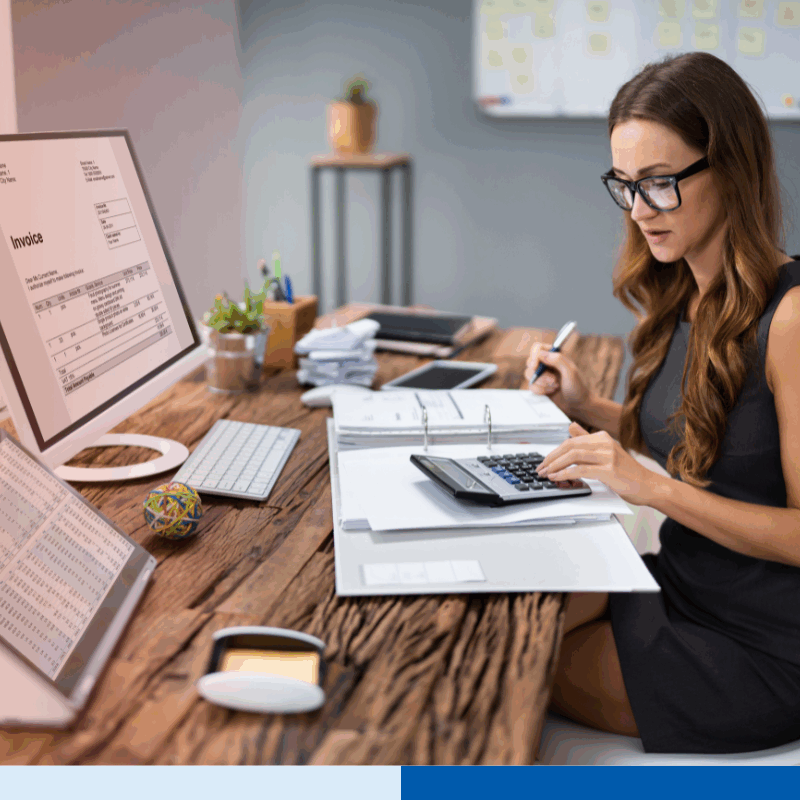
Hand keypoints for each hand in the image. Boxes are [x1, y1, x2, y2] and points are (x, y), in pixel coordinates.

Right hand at [525, 342, 590, 415]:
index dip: (534, 355)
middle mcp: (547, 364)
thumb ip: (557, 360)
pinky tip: (551, 392)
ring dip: (542, 383)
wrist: (578, 406)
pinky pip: (531, 386)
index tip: (535, 365)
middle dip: (540, 374)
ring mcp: (542, 375)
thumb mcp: (570, 372)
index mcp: (556, 355)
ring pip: (529, 374)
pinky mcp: (539, 386)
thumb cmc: (578, 387)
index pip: (538, 348)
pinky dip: (540, 390)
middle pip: (531, 362)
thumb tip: (541, 354)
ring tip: (555, 386)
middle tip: (553, 380)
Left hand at [536, 422, 660, 505]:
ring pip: (573, 456)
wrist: (648, 486)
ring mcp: (608, 455)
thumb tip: (570, 427)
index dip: (554, 452)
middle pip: (569, 446)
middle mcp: (605, 443)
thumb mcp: (606, 452)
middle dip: (551, 458)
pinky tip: (557, 477)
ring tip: (545, 474)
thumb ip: (587, 440)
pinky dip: (565, 473)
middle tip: (540, 469)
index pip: (571, 441)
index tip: (544, 462)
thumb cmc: (626, 472)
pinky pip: (581, 469)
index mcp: (602, 437)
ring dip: (555, 465)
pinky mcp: (609, 470)